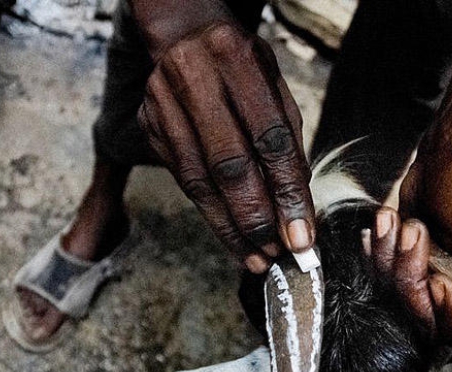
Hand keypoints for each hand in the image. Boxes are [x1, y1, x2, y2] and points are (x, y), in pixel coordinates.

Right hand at [133, 4, 313, 272]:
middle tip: (276, 254)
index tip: (302, 235)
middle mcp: (193, 76)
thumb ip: (286, 143)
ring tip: (255, 257)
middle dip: (256, 218)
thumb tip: (297, 210)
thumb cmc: (242, 67)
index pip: (269, 137)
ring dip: (230, 227)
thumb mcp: (275, 88)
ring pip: (199, 181)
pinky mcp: (149, 126)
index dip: (287, 192)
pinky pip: (183, 180)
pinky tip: (231, 235)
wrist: (184, 36)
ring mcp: (163, 103)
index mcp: (236, 57)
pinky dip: (210, 212)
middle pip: (228, 164)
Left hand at [397, 134, 451, 371]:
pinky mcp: (411, 274)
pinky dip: (381, 253)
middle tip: (418, 237)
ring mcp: (441, 291)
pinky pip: (384, 286)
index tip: (442, 285)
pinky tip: (388, 224)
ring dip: (395, 263)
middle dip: (416, 286)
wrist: (450, 150)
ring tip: (405, 224)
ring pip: (404, 310)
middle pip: (436, 335)